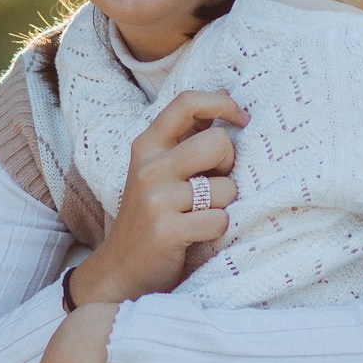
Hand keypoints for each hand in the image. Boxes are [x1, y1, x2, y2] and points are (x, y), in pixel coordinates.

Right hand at [71, 90, 246, 303]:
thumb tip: (224, 92)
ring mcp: (156, 199)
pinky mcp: (167, 230)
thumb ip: (189, 134)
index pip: (187, 103)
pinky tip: (196, 235)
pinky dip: (217, 230)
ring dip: (223, 205)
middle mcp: (148, 168)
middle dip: (228, 166)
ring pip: (226, 188)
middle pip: (219, 143)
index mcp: (147, 146)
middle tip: (212, 185)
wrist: (120, 270)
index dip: (222, 105)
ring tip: (199, 215)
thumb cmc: (151, 215)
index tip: (242, 118)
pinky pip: (220, 220)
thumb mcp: (159, 169)